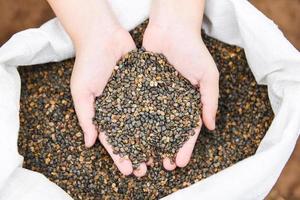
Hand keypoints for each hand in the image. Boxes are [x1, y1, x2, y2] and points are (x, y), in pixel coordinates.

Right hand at [47, 0, 148, 176]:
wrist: (102, 36)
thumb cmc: (87, 64)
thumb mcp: (81, 92)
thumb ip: (86, 117)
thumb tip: (90, 143)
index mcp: (106, 113)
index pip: (113, 139)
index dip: (120, 155)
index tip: (128, 170)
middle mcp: (122, 108)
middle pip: (133, 135)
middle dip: (139, 152)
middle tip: (148, 168)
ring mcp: (135, 97)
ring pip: (147, 122)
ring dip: (154, 139)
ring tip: (162, 155)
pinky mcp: (147, 85)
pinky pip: (156, 102)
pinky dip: (163, 115)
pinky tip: (172, 128)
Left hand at [143, 21, 218, 169]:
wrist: (171, 28)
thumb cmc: (193, 50)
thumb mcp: (208, 76)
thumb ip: (210, 101)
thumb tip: (212, 126)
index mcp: (188, 102)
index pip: (188, 130)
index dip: (185, 147)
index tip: (180, 162)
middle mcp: (171, 103)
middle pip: (168, 131)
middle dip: (166, 149)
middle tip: (162, 166)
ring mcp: (155, 96)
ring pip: (151, 123)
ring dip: (149, 141)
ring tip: (145, 157)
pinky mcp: (140, 88)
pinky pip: (136, 107)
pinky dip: (134, 122)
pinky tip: (130, 136)